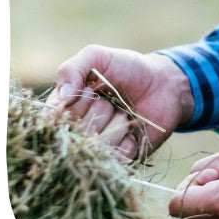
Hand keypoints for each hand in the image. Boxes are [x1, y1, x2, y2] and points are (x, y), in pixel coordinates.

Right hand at [49, 45, 193, 159]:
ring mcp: (98, 149)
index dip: (75, 106)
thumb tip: (62, 98)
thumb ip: (72, 69)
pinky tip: (134, 131)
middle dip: (100, 111)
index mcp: (64, 111)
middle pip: (78, 134)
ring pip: (98, 148)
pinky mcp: (119, 161)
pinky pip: (117, 160)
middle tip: (112, 100)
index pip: (55, 120)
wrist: (164, 83)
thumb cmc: (128, 68)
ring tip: (124, 113)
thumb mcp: (97, 57)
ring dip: (116, 125)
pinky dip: (129, 142)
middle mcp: (77, 133)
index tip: (91, 91)